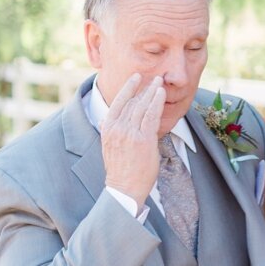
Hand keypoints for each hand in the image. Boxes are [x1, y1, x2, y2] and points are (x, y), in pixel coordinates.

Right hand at [101, 73, 166, 204]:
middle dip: (145, 87)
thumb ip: (107, 132)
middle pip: (133, 102)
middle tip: (155, 77)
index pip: (119, 101)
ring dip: (152, 92)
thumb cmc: (119, 170)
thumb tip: (103, 120)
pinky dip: (157, 102)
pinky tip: (161, 94)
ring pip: (143, 106)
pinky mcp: (144, 140)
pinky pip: (151, 116)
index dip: (128, 87)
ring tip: (160, 82)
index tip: (136, 77)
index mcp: (108, 128)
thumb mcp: (107, 147)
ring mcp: (131, 133)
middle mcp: (118, 127)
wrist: (124, 189)